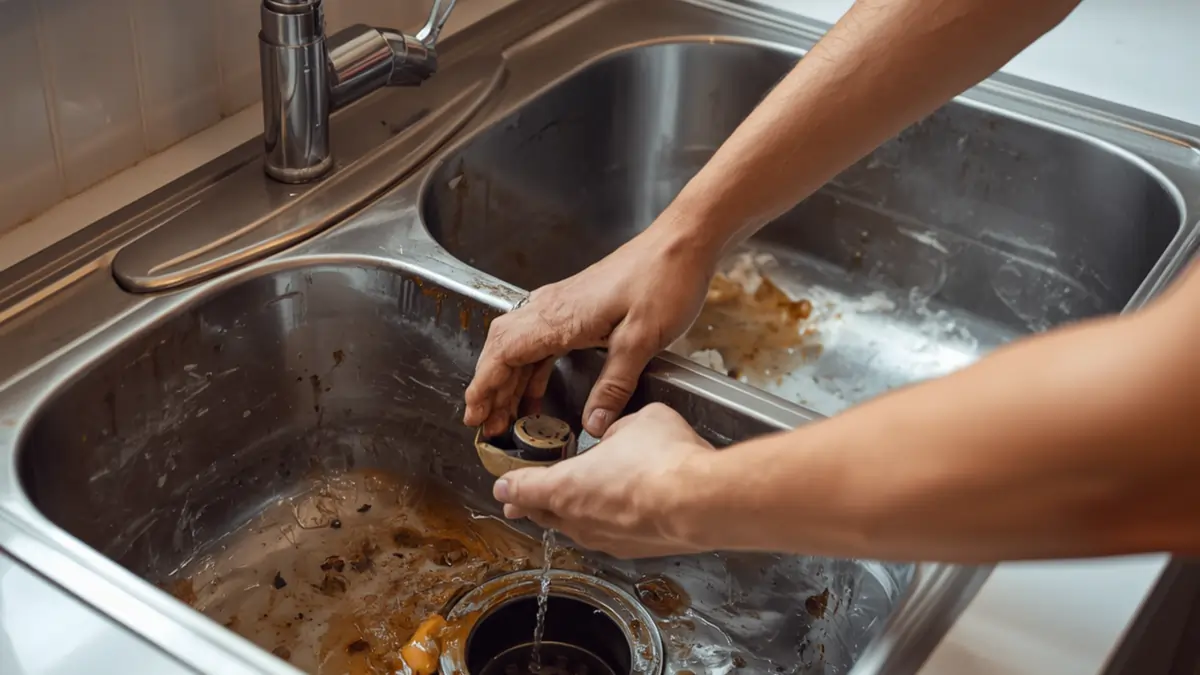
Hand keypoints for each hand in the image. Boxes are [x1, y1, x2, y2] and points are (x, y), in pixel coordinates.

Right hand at [463, 225, 716, 437]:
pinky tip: (537, 389)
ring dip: (508, 380)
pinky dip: (531, 368)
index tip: (474, 413)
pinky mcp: (577, 305)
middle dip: (489, 388)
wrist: (682, 242)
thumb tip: (593, 425)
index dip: (484, 386)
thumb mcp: (643, 340)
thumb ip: (614, 385)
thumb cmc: (664, 279)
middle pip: (501, 349)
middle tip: (487, 424)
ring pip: (518, 344)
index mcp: (560, 316)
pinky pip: (539, 340)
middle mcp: (553, 307)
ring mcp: (563, 303)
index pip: (503, 353)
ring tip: (506, 415)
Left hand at [491, 403, 714, 558]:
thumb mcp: (636, 422)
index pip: (522, 488)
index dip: (509, 485)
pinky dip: (605, 524)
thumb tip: (618, 437)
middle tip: (519, 503)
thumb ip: (618, 429)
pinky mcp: (633, 550)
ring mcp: (605, 540)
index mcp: (564, 486)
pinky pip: (607, 537)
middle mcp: (578, 519)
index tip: (502, 486)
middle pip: (543, 514)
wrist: (700, 502)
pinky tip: (617, 513)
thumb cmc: (665, 460)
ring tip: (568, 508)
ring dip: (568, 516)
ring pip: (575, 528)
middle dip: (530, 506)